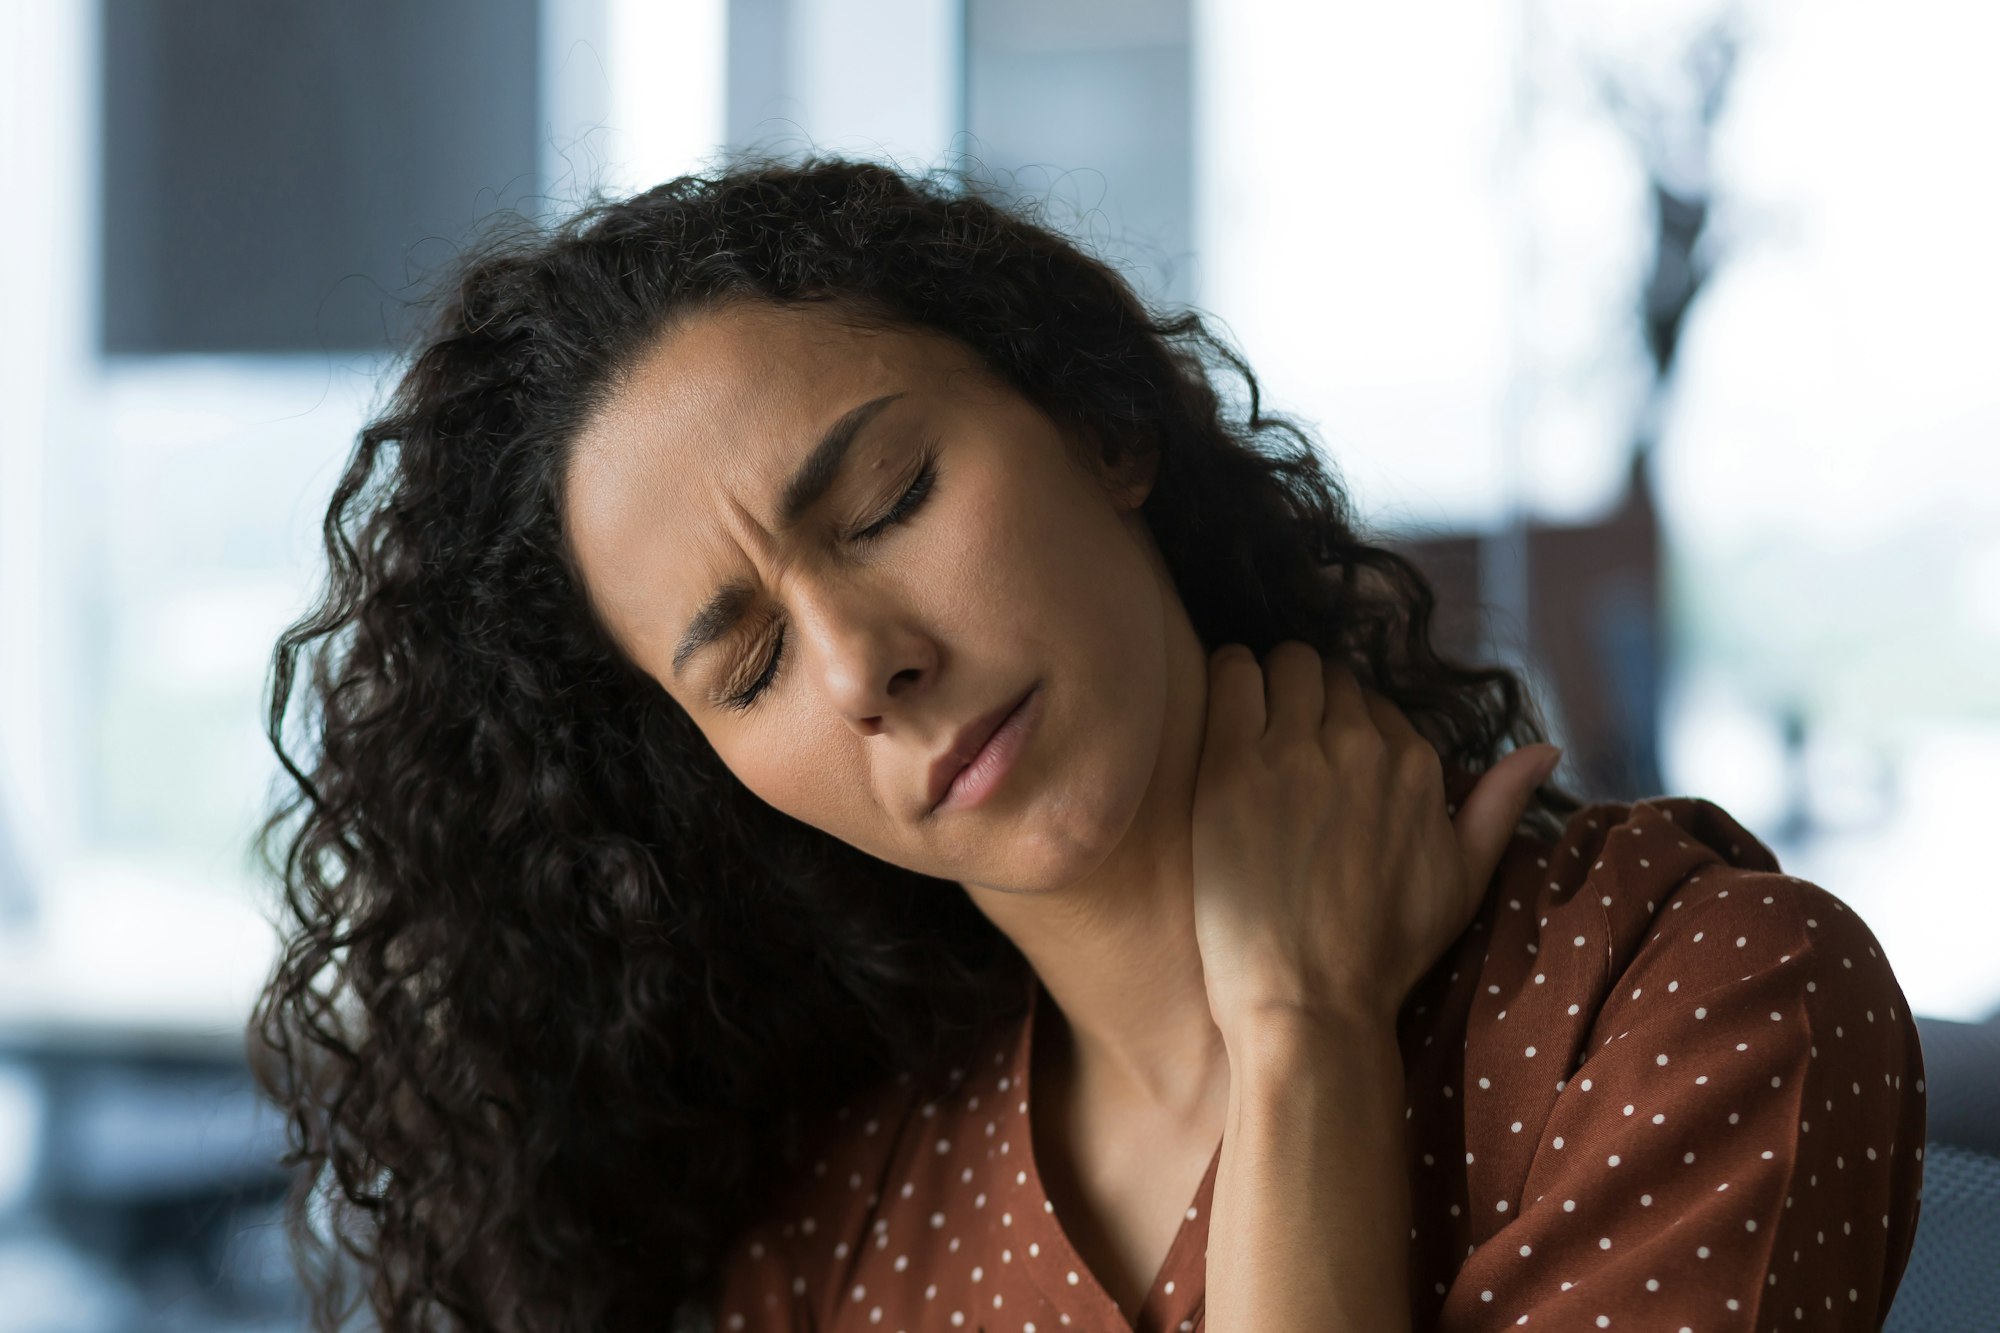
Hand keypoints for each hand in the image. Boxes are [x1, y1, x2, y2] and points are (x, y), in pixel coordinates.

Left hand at [1189, 640, 1559, 1042]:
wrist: (1310, 1000)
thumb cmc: (1384, 951)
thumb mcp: (1464, 880)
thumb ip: (1501, 805)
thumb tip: (1547, 750)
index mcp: (1416, 767)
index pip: (1375, 703)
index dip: (1345, 723)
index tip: (1322, 753)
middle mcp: (1363, 746)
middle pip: (1329, 675)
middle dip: (1308, 696)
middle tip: (1281, 736)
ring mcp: (1297, 752)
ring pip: (1285, 664)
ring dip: (1269, 681)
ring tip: (1250, 719)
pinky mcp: (1234, 765)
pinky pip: (1231, 676)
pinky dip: (1229, 676)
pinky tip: (1224, 706)